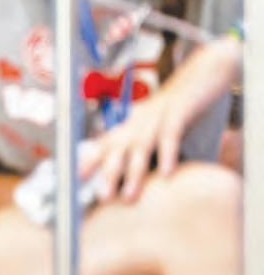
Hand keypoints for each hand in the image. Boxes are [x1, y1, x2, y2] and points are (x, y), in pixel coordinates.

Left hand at [81, 37, 241, 201]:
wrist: (199, 76)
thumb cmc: (174, 109)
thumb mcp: (152, 127)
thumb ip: (141, 148)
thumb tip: (129, 175)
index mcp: (130, 125)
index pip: (104, 145)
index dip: (89, 162)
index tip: (75, 181)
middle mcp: (138, 122)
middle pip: (118, 149)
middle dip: (108, 174)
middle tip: (102, 198)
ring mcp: (156, 117)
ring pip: (141, 146)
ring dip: (133, 172)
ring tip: (129, 196)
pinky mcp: (178, 113)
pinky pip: (171, 135)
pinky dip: (167, 153)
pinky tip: (166, 173)